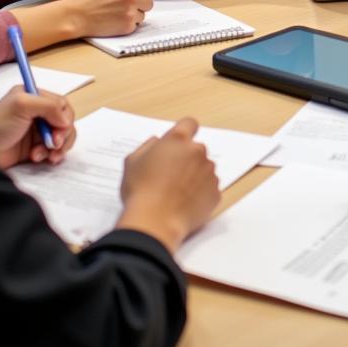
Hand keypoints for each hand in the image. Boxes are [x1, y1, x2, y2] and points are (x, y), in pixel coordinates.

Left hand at [0, 87, 75, 168]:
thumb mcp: (22, 105)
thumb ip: (49, 106)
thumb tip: (66, 120)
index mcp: (35, 98)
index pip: (62, 105)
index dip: (64, 117)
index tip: (59, 128)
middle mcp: (38, 113)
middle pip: (64, 122)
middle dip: (62, 134)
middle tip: (53, 144)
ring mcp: (36, 132)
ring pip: (61, 138)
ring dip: (57, 147)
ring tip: (47, 155)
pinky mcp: (34, 148)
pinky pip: (52, 151)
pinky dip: (50, 156)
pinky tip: (38, 158)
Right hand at [62, 0, 157, 37]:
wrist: (74, 15)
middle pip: (150, 3)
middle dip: (141, 5)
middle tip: (127, 7)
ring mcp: (129, 11)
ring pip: (143, 15)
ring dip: (134, 16)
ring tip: (117, 14)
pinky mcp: (127, 25)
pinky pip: (135, 25)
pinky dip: (127, 25)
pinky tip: (114, 21)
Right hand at [118, 118, 219, 252]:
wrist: (154, 222)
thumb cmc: (140, 191)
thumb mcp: (132, 162)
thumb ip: (147, 146)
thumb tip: (157, 142)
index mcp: (178, 140)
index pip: (189, 124)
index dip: (184, 131)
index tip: (179, 143)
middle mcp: (198, 152)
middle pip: (196, 149)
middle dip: (186, 159)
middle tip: (170, 176)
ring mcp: (209, 172)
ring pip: (204, 169)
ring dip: (195, 176)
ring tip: (176, 193)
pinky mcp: (215, 192)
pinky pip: (209, 188)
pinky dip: (200, 194)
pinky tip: (185, 204)